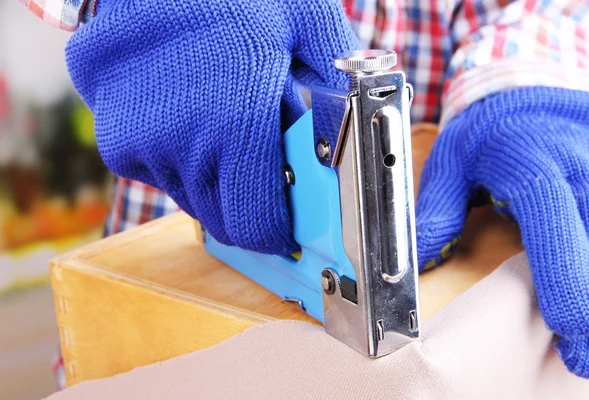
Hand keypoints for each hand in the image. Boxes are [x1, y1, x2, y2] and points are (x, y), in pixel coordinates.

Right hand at [65, 0, 358, 254]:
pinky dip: (183, 160)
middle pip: (224, 219)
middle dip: (251, 202)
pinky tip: (193, 117)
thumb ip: (339, 90)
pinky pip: (162, 174)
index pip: (256, 226)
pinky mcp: (116, 141)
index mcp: (234, 124)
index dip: (278, 231)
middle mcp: (180, 147)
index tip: (289, 220)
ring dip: (217, 178)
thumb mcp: (308, 24)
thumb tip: (353, 147)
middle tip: (264, 160)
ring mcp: (139, 146)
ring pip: (193, 198)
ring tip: (228, 123)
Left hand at [416, 87, 588, 378]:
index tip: (569, 331)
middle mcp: (581, 169)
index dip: (568, 283)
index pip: (556, 227)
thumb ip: (436, 210)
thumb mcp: (450, 160)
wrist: (532, 92)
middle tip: (584, 355)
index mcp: (532, 164)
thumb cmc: (488, 130)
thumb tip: (417, 263)